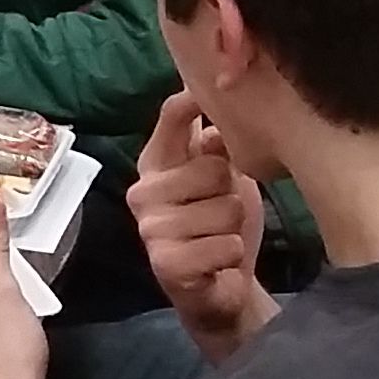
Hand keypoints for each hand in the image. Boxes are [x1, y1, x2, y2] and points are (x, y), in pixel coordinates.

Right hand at [130, 92, 268, 357]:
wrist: (220, 287)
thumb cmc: (220, 222)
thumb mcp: (225, 176)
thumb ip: (218, 143)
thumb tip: (216, 106)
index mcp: (156, 163)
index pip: (171, 118)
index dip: (192, 102)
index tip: (204, 91)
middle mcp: (143, 191)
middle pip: (213, 167)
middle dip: (232, 191)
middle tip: (221, 209)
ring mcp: (150, 227)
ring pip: (225, 208)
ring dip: (234, 227)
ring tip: (219, 236)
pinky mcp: (165, 262)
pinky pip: (225, 244)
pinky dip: (232, 253)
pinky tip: (218, 260)